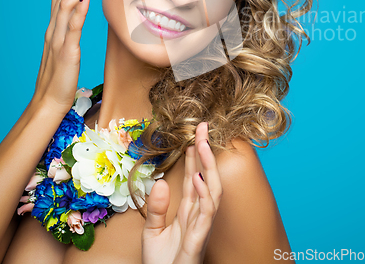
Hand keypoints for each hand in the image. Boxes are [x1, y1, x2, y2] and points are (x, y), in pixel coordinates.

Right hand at [33, 0, 106, 112]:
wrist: (49, 100)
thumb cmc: (61, 75)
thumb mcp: (67, 47)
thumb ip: (71, 29)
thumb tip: (80, 12)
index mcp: (55, 26)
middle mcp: (54, 28)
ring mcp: (58, 38)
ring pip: (66, 3)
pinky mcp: (66, 51)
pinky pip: (71, 27)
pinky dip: (77, 10)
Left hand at [142, 122, 221, 263]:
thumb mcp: (152, 232)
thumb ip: (156, 208)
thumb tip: (160, 183)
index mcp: (188, 210)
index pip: (195, 176)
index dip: (195, 155)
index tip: (194, 134)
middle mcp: (198, 213)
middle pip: (206, 176)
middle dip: (205, 151)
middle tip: (202, 127)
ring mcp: (201, 224)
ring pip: (213, 188)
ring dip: (208, 165)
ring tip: (201, 143)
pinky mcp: (200, 237)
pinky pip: (207, 211)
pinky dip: (205, 192)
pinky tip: (198, 176)